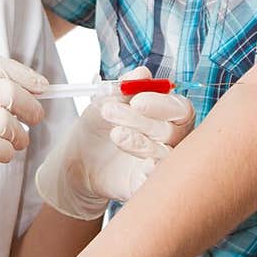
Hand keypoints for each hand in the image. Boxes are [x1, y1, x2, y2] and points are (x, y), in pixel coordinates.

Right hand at [0, 55, 47, 236]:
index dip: (25, 76)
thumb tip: (15, 90)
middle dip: (29, 106)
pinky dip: (7, 152)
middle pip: (5, 90)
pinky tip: (4, 155)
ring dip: (19, 134)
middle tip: (36, 118)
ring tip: (18, 142)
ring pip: (4, 120)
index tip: (42, 87)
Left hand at [34, 66, 195, 218]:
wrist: (76, 160)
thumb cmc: (97, 128)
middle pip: (173, 130)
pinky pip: (158, 179)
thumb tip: (142, 72)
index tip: (135, 100)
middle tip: (110, 112)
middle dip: (142, 120)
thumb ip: (124, 87)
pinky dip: (149, 169)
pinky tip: (132, 161)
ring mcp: (161, 164)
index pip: (180, 108)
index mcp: (165, 115)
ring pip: (167, 154)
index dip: (161, 103)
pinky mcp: (148, 185)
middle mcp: (170, 139)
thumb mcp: (105, 102)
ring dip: (139, 141)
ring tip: (114, 134)